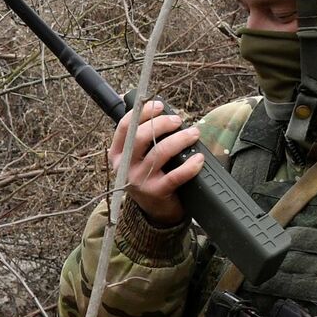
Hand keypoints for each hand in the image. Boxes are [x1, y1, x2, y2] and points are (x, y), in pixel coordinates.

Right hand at [109, 100, 203, 224]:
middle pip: (140, 136)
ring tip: (193, 134)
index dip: (142, 113)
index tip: (159, 105)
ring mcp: (138, 180)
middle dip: (162, 124)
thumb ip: (142, 138)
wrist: (154, 211)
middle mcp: (124, 167)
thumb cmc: (149, 176)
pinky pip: (175, 176)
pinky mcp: (156, 192)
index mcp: (117, 154)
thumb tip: (161, 111)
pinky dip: (190, 166)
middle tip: (178, 120)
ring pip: (159, 152)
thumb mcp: (137, 158)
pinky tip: (199, 159)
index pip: (125, 127)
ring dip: (180, 139)